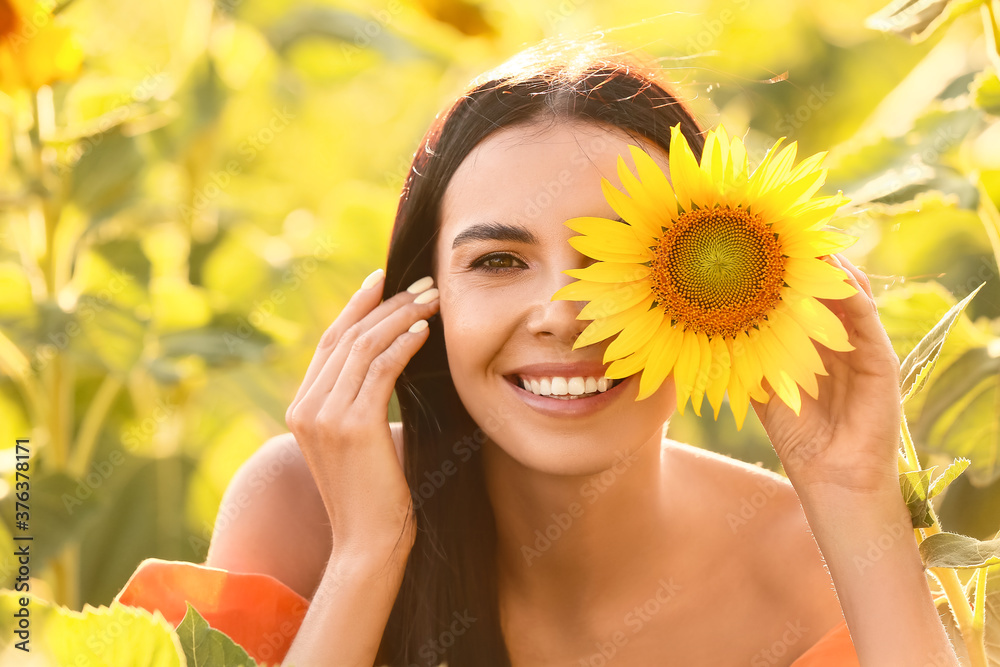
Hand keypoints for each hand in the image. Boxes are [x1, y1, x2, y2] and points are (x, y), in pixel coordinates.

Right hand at [284, 270, 438, 562]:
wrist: (368, 544)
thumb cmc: (375, 497)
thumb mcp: (358, 442)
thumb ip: (360, 404)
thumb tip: (391, 362)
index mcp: (302, 409)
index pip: (330, 343)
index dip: (357, 307)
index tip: (384, 281)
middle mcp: (305, 408)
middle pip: (346, 337)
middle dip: (386, 304)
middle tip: (422, 284)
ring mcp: (323, 416)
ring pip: (363, 347)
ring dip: (401, 317)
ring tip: (432, 301)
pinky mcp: (350, 426)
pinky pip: (380, 369)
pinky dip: (403, 345)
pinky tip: (424, 332)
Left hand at [752, 254, 901, 495]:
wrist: (831, 476)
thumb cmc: (798, 436)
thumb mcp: (763, 388)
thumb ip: (747, 358)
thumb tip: (711, 330)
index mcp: (811, 344)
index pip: (799, 297)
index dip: (782, 272)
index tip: (757, 245)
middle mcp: (839, 339)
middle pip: (824, 287)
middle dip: (805, 259)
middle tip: (781, 230)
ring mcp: (862, 346)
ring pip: (847, 293)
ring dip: (829, 266)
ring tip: (806, 240)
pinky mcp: (881, 358)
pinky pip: (865, 316)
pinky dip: (850, 291)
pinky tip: (833, 272)